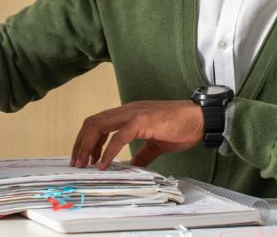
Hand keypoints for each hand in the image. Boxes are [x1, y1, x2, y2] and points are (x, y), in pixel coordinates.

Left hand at [71, 100, 203, 169]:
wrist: (200, 118)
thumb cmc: (181, 127)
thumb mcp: (156, 142)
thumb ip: (143, 153)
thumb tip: (134, 166)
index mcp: (129, 113)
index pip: (98, 122)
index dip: (86, 139)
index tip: (84, 157)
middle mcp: (127, 110)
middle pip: (92, 122)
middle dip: (80, 143)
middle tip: (77, 163)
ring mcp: (134, 114)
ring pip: (99, 126)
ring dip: (88, 146)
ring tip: (84, 164)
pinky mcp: (142, 121)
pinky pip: (118, 137)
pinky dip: (108, 152)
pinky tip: (104, 164)